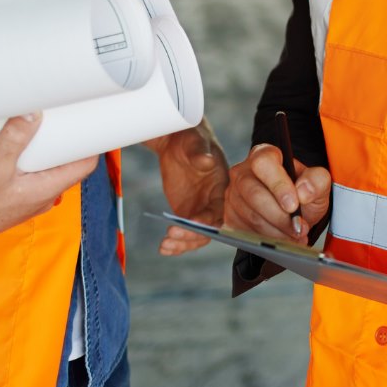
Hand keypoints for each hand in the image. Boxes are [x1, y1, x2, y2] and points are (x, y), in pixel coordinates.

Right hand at [0, 114, 96, 258]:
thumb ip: (13, 138)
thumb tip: (33, 113)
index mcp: (47, 190)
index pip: (84, 165)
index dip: (91, 143)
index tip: (90, 123)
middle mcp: (40, 196)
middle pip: (64, 164)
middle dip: (61, 141)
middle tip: (56, 120)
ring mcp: (24, 199)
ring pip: (42, 170)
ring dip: (39, 151)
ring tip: (31, 130)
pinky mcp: (8, 199)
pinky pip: (24, 176)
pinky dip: (21, 161)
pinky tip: (7, 150)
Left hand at [147, 118, 229, 254]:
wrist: (177, 141)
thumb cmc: (191, 138)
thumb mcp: (195, 143)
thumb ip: (200, 153)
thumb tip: (206, 160)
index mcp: (223, 186)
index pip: (220, 208)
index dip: (207, 218)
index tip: (190, 221)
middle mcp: (215, 201)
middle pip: (209, 228)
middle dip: (192, 235)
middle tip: (171, 235)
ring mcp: (201, 209)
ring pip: (197, 235)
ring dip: (182, 244)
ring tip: (165, 245)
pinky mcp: (187, 212)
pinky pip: (185, 232)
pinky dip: (176, 243)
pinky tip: (164, 248)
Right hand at [223, 142, 330, 243]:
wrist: (295, 213)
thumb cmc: (303, 193)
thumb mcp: (319, 183)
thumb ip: (317, 180)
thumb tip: (303, 191)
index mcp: (264, 155)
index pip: (264, 163)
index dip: (278, 185)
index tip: (294, 205)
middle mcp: (243, 172)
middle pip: (254, 194)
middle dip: (280, 216)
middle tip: (299, 228)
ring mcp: (233, 195)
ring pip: (251, 216)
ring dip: (277, 231)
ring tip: (296, 235)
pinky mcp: (229, 217)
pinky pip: (246, 232)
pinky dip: (268, 239)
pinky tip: (283, 239)